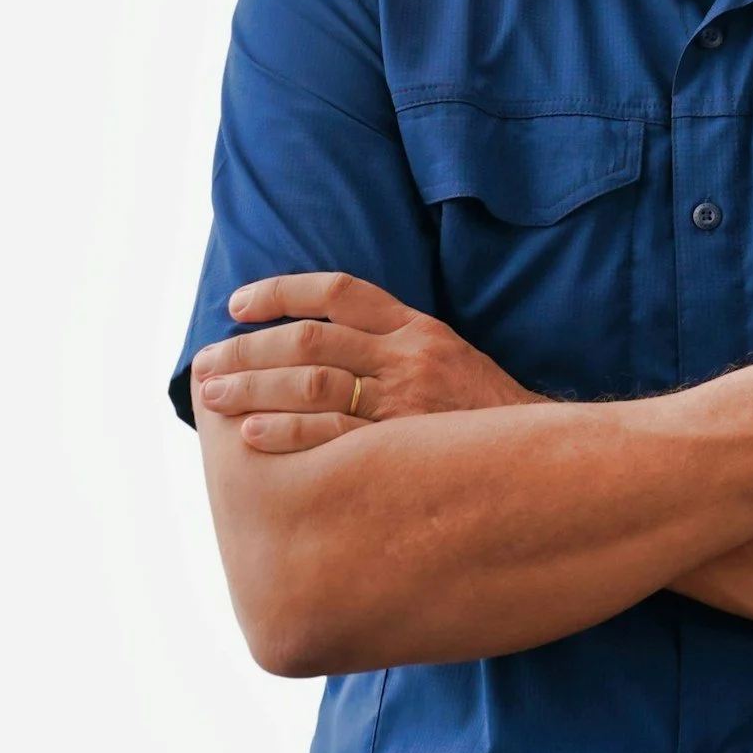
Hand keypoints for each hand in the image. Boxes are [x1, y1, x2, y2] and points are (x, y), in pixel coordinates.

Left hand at [190, 271, 542, 453]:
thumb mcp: (446, 358)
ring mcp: (407, 401)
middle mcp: (408, 355)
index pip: (336, 291)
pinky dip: (288, 432)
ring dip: (255, 387)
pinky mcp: (405, 445)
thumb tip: (313, 347)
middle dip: (249, 351)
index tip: (237, 305)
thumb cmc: (481, 416)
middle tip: (207, 365)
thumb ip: (390, 346)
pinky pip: (334, 434)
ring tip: (213, 398)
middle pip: (310, 340)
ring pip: (313, 382)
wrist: (546, 461)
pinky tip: (252, 434)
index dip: (280, 292)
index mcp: (415, 327)